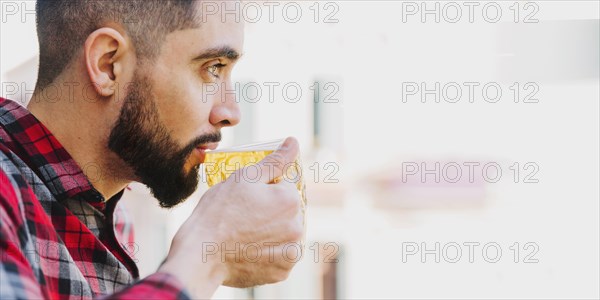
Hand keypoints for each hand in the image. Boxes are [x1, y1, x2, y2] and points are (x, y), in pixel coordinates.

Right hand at [159, 137, 302, 296]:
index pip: (285, 187)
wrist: (200, 254)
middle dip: (270, 210)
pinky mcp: (282, 272)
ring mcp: (291, 252)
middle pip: (287, 212)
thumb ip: (274, 160)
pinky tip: (248, 249)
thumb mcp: (244, 177)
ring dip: (271, 232)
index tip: (247, 199)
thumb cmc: (218, 212)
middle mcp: (298, 227)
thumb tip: (293, 142)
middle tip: (243, 216)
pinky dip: (268, 253)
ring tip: (244, 233)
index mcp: (290, 200)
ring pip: (284, 234)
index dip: (264, 189)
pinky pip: (279, 257)